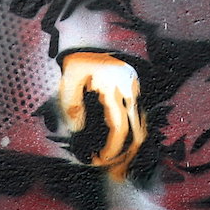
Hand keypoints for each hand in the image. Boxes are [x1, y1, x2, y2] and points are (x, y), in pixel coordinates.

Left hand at [59, 52, 144, 177]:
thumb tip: (78, 130)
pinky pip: (137, 115)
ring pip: (141, 124)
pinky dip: (132, 133)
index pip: (120, 127)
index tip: (100, 161)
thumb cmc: (76, 59)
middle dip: (128, 154)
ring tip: (120, 167)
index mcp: (114, 88)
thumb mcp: (68, 81)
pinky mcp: (134, 88)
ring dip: (132, 147)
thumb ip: (72, 106)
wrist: (86, 36)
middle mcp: (129, 89)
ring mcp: (134, 88)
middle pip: (138, 130)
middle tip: (116, 174)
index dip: (113, 148)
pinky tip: (124, 147)